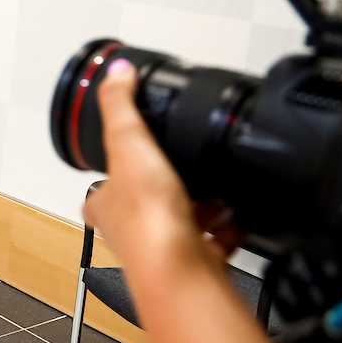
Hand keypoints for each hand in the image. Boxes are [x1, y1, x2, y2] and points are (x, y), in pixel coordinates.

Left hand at [82, 60, 241, 277]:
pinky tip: (240, 216)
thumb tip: (117, 72)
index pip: (101, 184)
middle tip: (184, 168)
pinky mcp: (196, 263)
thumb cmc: (147, 217)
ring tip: (218, 188)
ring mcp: (163, 249)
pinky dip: (228, 228)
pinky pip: (215, 242)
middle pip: (145, 203)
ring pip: (182, 222)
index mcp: (104, 205)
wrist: (181, 270)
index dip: (113, 169)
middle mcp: (128, 231)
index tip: (132, 154)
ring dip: (201, 205)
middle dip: (167, 185)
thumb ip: (122, 105)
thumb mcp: (128, 142)